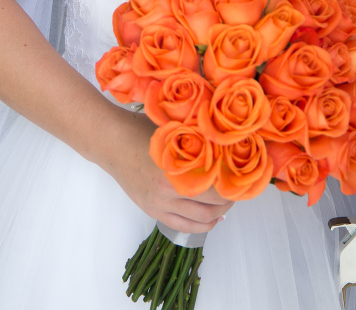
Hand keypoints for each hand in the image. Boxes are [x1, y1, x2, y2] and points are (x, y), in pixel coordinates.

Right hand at [105, 110, 233, 232]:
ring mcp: (159, 204)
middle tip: (238, 190)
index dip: (232, 184)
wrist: (112, 143)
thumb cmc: (141, 130)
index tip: (243, 177)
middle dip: (229, 200)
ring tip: (227, 204)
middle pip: (210, 205)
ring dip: (218, 214)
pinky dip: (201, 226)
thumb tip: (226, 143)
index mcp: (175, 169)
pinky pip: (182, 226)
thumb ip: (196, 140)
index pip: (214, 186)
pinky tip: (212, 219)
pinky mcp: (152, 211)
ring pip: (198, 220)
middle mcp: (168, 192)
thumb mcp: (173, 130)